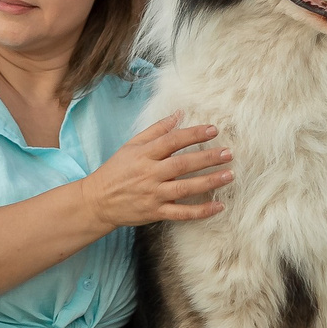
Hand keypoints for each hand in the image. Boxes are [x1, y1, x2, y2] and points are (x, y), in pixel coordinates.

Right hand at [80, 114, 231, 229]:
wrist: (97, 201)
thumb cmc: (116, 171)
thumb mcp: (131, 146)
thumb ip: (156, 130)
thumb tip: (178, 113)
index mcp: (144, 155)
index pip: (172, 141)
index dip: (194, 134)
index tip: (213, 130)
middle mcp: (149, 174)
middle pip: (183, 164)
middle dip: (207, 158)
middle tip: (228, 153)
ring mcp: (153, 195)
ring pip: (185, 188)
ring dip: (209, 181)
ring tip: (229, 175)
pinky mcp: (156, 212)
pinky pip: (182, 213)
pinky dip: (201, 211)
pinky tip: (219, 206)